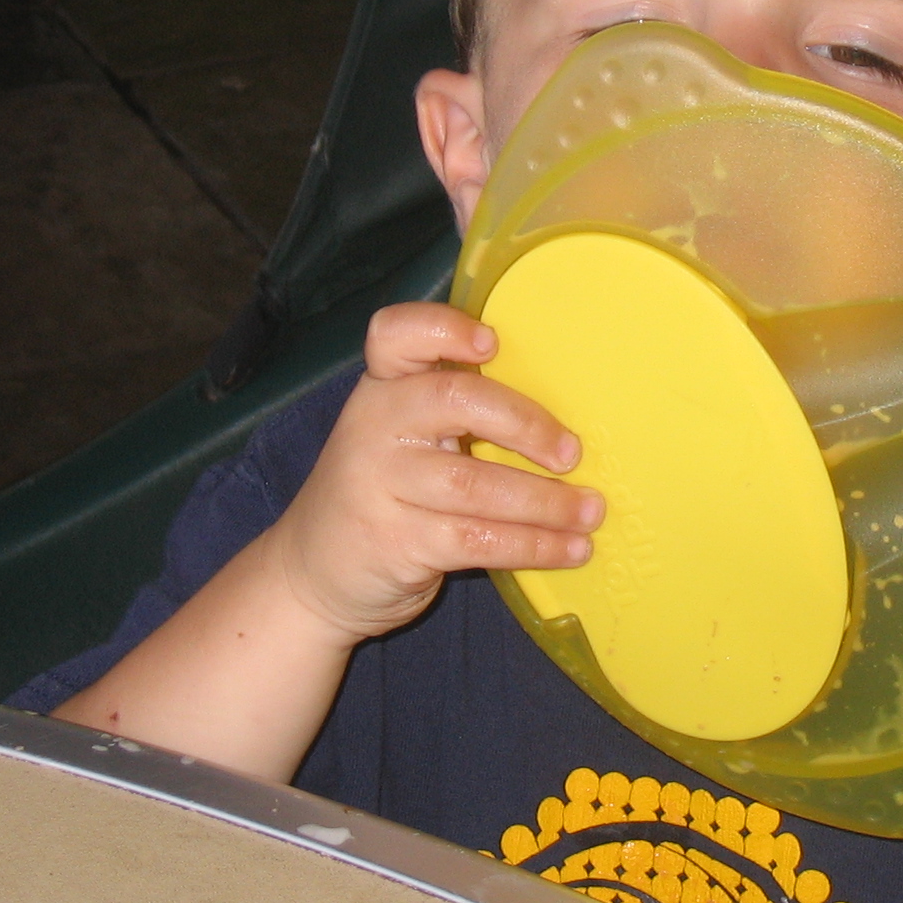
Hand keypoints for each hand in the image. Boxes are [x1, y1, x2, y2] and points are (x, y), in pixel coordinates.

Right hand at [261, 302, 602, 644]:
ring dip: (545, 503)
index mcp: (381, 388)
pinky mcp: (396, 542)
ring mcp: (380, 485)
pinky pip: (478, 540)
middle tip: (572, 453)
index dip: (444, 328)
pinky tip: (570, 550)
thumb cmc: (382, 492)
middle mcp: (375, 425)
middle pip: (452, 400)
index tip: (491, 343)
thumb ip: (450, 412)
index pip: (394, 335)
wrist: (311, 574)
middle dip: (524, 424)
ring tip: (591, 511)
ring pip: (475, 485)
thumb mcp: (397, 436)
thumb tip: (562, 417)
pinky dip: (533, 545)